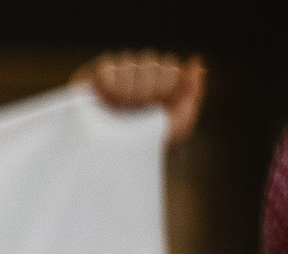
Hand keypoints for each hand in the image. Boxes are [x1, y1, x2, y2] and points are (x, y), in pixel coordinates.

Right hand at [72, 52, 204, 145]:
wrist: (110, 159)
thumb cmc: (144, 144)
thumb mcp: (179, 123)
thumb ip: (193, 91)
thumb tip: (196, 61)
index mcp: (157, 82)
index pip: (170, 65)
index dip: (167, 85)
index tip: (157, 106)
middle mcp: (136, 75)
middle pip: (151, 60)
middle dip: (148, 87)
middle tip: (139, 108)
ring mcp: (115, 73)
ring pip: (130, 61)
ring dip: (129, 88)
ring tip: (120, 107)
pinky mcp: (91, 75)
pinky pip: (109, 65)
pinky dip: (110, 83)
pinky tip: (106, 99)